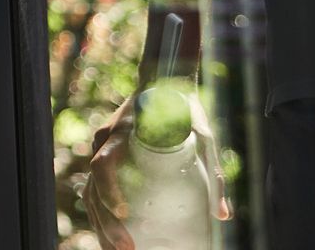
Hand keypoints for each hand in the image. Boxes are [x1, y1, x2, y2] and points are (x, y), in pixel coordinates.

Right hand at [83, 95, 231, 248]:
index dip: (110, 191)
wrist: (165, 82)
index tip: (123, 213)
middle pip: (93, 188)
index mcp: (119, 135)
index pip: (103, 165)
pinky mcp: (108, 158)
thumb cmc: (183, 109)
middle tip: (126, 249)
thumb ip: (213, 172)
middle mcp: (104, 144)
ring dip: (101, 224)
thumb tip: (223, 215)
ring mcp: (102, 151)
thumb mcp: (204, 136)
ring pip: (91, 192)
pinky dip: (101, 212)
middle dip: (105, 223)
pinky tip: (111, 233)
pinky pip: (96, 188)